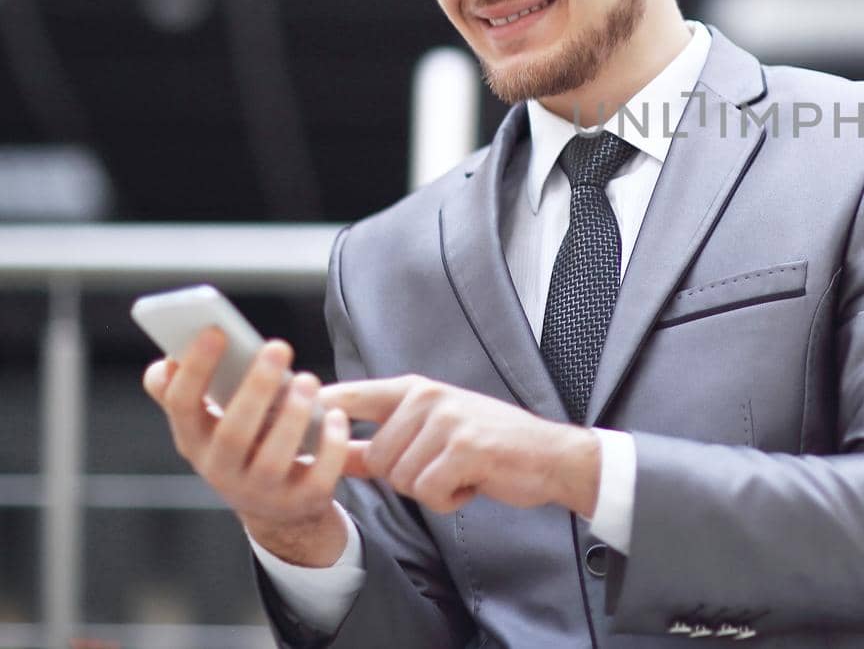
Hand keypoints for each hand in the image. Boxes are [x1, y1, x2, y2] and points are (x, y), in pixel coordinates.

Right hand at [143, 328, 350, 566]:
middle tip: (278, 346)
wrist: (277, 508)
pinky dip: (330, 445)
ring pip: (274, 458)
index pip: (182, 406)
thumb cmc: (244, 446)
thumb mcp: (209, 425)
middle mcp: (222, 471)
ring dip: (292, 414)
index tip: (216, 331)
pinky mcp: (302, 502)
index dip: (195, 369)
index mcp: (194, 441)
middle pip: (233, 432)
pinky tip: (336, 417)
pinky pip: (319, 476)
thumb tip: (163, 365)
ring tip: (308, 380)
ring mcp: (262, 492)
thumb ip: (186, 392)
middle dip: (255, 388)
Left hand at [320, 375, 600, 516]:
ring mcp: (447, 420)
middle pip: (375, 459)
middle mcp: (428, 398)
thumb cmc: (491, 447)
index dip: (318, 411)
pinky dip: (450, 500)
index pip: (351, 397)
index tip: (286, 417)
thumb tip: (329, 454)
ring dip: (430, 490)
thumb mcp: (434, 434)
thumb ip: (381, 441)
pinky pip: (429, 491)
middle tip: (445, 467)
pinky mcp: (464, 447)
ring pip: (401, 479)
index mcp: (417, 390)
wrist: (551, 457)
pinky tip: (474, 482)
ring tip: (462, 472)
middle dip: (405, 478)